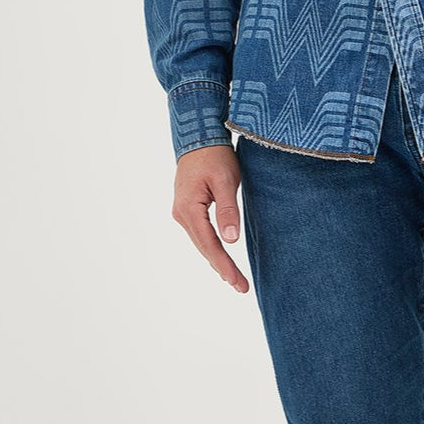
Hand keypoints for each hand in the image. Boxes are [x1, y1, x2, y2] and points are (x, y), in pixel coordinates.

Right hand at [172, 143, 249, 292]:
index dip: (224, 266)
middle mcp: (181, 214)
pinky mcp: (188, 207)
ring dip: (217, 259)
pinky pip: (200, 233)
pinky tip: (221, 257)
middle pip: (204, 248)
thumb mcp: (225, 180)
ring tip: (234, 279)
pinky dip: (212, 247)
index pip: (209, 245)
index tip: (238, 283)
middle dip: (223, 268)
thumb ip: (227, 210)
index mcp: (189, 209)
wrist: (198, 136)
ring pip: (202, 242)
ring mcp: (183, 211)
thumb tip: (231, 240)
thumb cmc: (214, 156)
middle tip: (242, 287)